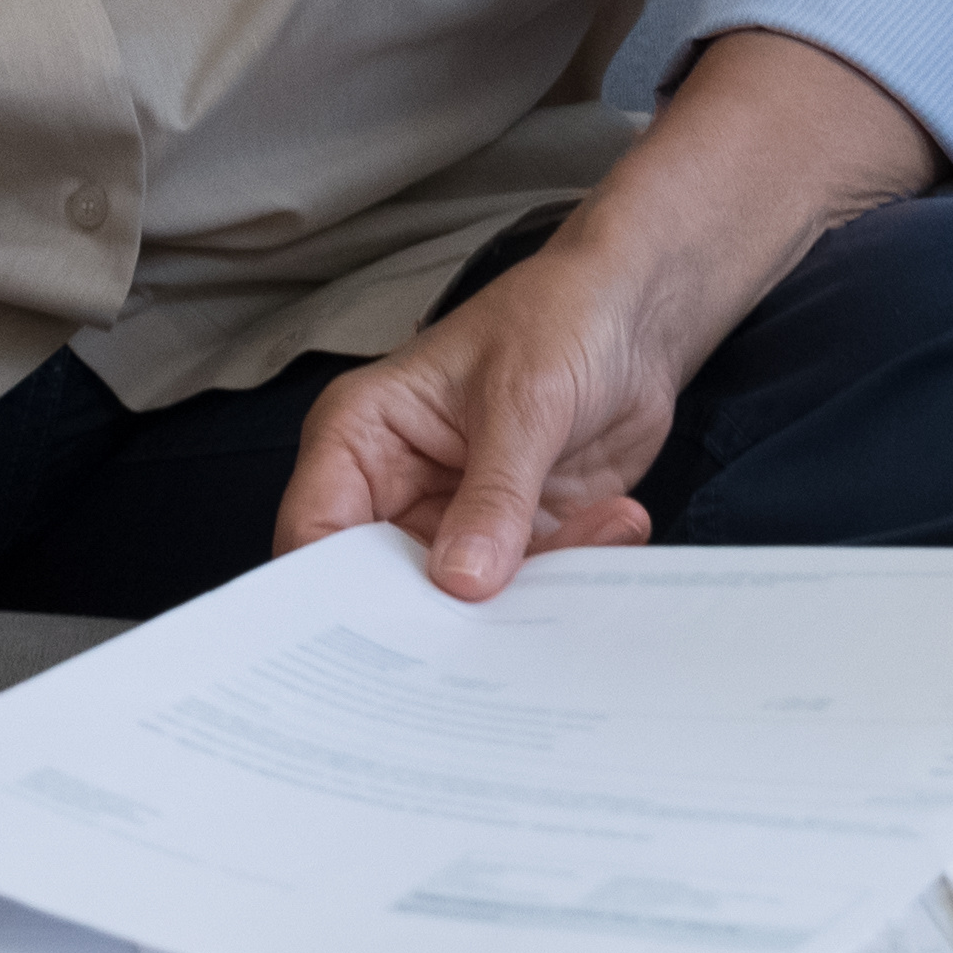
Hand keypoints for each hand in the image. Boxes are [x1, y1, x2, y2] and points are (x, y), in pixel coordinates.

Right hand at [277, 233, 690, 599]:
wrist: (635, 310)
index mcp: (362, 436)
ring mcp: (457, 519)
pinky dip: (574, 571)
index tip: (384, 637)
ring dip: (527, 594)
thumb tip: (462, 585)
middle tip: (489, 642)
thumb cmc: (557, 316)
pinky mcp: (518, 540)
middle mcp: (397, 488)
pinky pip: (530, 587)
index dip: (333, 595)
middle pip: (383, 590)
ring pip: (465, 602)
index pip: (316, 532)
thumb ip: (493, 495)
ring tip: (582, 559)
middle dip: (438, 619)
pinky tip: (616, 522)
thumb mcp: (522, 399)